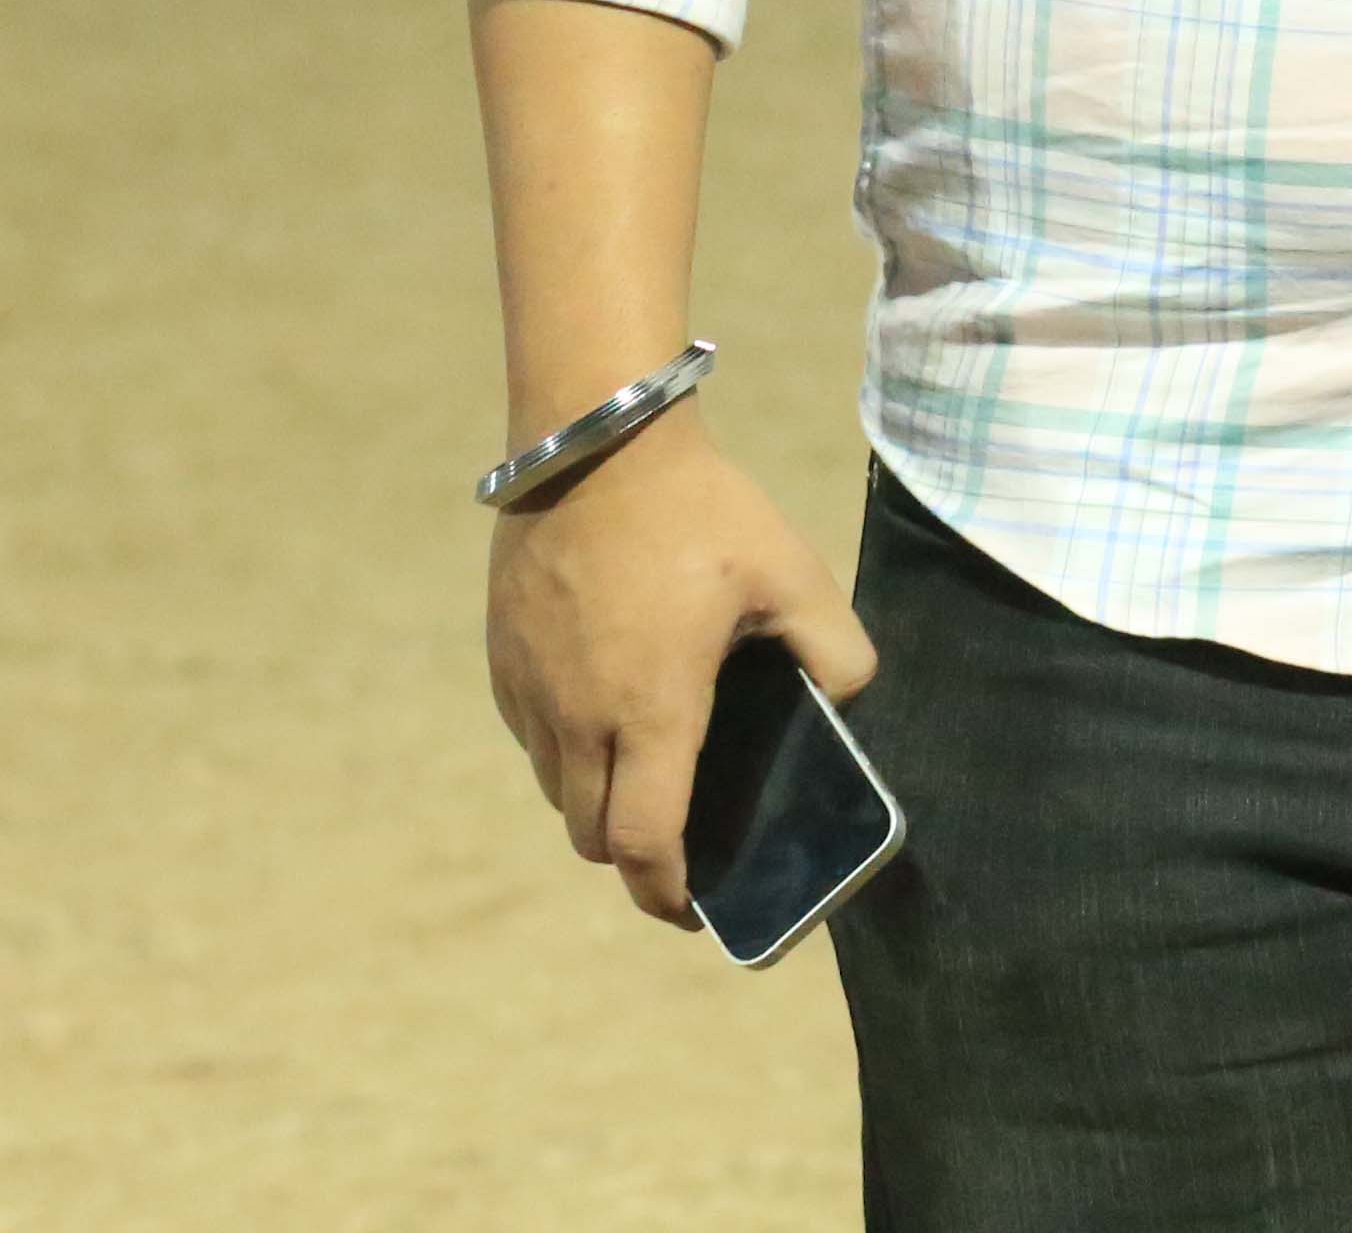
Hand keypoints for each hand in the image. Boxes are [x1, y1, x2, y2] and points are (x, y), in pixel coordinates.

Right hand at [480, 417, 877, 930]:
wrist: (593, 439)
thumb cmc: (698, 509)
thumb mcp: (790, 572)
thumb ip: (836, 648)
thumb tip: (849, 699)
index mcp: (651, 710)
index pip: (645, 846)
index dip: (668, 896)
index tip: (696, 911)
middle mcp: (578, 718)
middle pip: (594, 838)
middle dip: (638, 860)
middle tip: (681, 849)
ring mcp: (531, 692)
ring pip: (557, 792)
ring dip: (598, 806)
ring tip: (647, 781)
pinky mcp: (502, 661)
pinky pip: (532, 740)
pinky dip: (566, 755)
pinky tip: (607, 717)